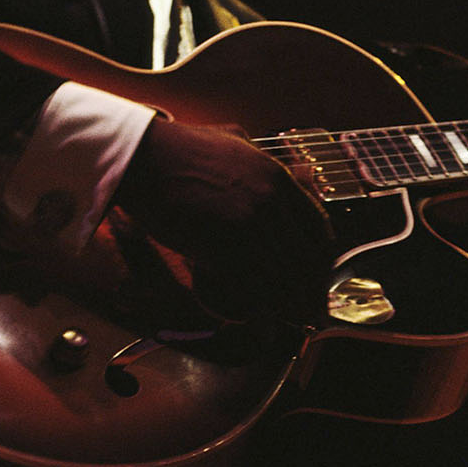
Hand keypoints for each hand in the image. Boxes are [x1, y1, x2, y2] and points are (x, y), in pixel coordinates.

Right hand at [112, 117, 335, 322]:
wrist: (145, 157)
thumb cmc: (183, 150)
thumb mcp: (237, 143)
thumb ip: (262, 163)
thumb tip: (282, 171)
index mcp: (278, 178)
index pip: (319, 228)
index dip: (322, 260)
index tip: (318, 277)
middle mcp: (269, 202)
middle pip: (305, 259)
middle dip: (310, 290)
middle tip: (311, 311)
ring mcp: (246, 224)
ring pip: (280, 277)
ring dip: (288, 305)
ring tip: (292, 322)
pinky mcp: (219, 245)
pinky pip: (250, 286)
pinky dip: (259, 310)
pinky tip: (262, 323)